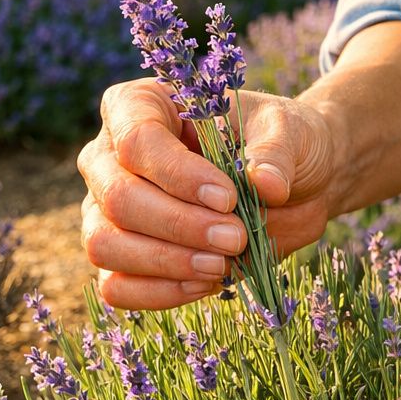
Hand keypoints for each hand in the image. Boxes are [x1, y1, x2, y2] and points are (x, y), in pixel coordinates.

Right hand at [77, 78, 344, 308]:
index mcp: (138, 108)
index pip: (136, 142)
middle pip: (117, 198)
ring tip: (221, 264)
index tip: (228, 198)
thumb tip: (265, 184)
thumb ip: (276, 151)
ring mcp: (106, 212)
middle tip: (234, 236)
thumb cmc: (280, 145)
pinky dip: (160, 291)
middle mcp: (109, 158)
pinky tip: (206, 282)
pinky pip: (116, 287)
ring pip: (105, 244)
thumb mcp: (288, 131)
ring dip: (166, 262)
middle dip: (178, 225)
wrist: (295, 188)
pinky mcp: (121, 259)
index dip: (178, 176)